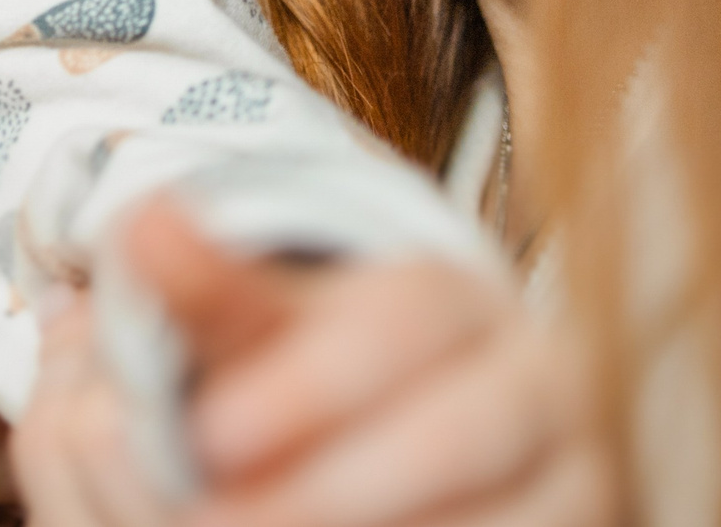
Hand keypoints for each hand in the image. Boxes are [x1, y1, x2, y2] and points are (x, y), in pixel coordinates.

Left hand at [15, 201, 618, 526]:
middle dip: (333, 486)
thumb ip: (207, 290)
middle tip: (215, 515)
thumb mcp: (262, 328)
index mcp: (454, 300)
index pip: (402, 320)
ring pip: (497, 515)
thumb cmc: (314, 376)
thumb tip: (145, 224)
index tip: (210, 436)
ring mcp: (575, 475)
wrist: (397, 444)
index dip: (308, 383)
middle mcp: (538, 382)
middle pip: (464, 431)